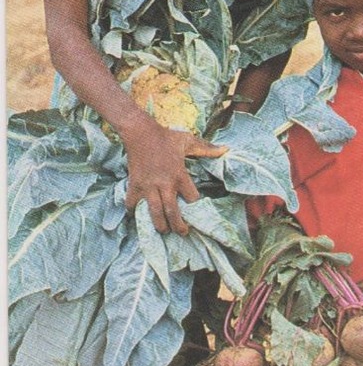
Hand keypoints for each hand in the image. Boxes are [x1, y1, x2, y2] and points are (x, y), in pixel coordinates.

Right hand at [124, 119, 226, 234]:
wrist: (140, 132)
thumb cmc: (166, 137)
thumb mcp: (188, 141)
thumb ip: (207, 149)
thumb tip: (226, 150)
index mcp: (180, 175)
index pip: (191, 199)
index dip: (195, 208)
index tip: (197, 215)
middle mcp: (165, 184)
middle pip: (172, 211)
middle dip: (178, 226)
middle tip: (182, 233)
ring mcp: (148, 186)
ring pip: (154, 212)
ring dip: (159, 224)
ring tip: (163, 231)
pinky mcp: (134, 185)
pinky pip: (133, 203)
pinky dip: (134, 211)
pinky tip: (138, 215)